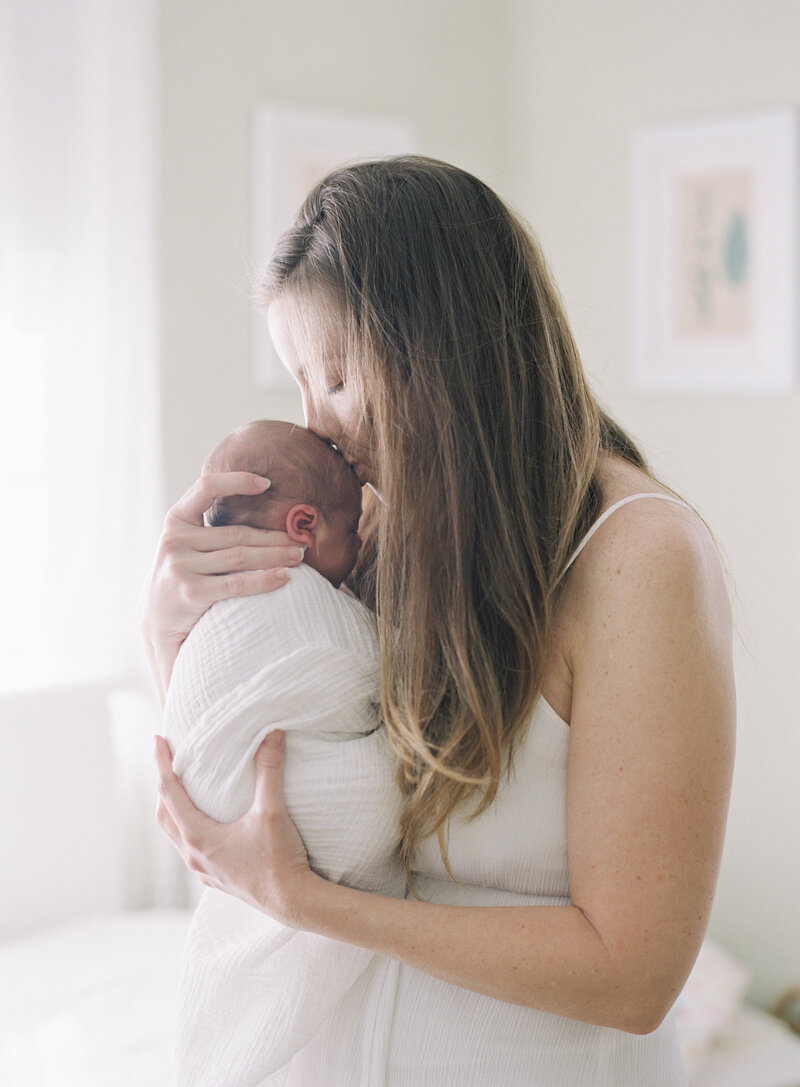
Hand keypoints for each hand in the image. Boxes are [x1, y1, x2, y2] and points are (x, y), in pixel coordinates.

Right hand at [139, 471, 304, 697]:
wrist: (157, 622)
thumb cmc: (183, 577)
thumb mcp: (185, 546)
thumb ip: (210, 530)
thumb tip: (262, 510)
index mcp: (175, 521)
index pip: (206, 487)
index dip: (237, 481)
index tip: (266, 483)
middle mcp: (174, 540)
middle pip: (237, 534)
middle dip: (273, 537)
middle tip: (299, 541)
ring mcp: (180, 567)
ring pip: (241, 556)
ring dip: (275, 556)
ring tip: (298, 556)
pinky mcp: (191, 593)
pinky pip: (237, 583)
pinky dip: (264, 580)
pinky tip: (284, 577)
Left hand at [154, 731, 314, 923]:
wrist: (291, 901)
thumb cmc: (278, 859)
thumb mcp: (272, 810)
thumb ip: (269, 770)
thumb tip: (273, 734)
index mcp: (198, 835)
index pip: (169, 791)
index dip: (161, 763)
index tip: (157, 740)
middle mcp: (194, 853)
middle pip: (164, 814)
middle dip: (163, 786)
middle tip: (168, 763)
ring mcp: (203, 868)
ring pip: (175, 834)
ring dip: (173, 810)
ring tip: (183, 790)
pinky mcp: (216, 877)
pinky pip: (190, 849)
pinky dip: (188, 829)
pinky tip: (206, 825)